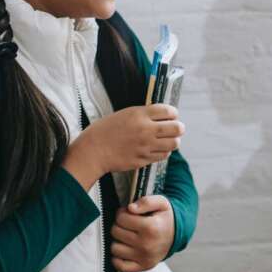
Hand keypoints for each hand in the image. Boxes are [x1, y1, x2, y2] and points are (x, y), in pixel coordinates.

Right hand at [62, 105, 182, 187]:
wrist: (93, 151)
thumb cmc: (105, 130)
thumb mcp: (124, 114)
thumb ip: (144, 114)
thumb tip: (162, 115)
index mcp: (139, 114)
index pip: (169, 111)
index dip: (174, 113)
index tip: (172, 115)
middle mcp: (145, 130)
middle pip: (177, 128)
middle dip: (179, 127)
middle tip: (176, 128)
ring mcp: (146, 146)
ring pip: (174, 144)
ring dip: (173, 141)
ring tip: (168, 140)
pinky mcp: (144, 159)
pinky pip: (163, 155)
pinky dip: (164, 151)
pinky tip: (158, 149)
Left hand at [110, 195, 175, 271]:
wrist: (176, 235)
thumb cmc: (165, 219)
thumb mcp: (161, 203)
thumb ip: (146, 201)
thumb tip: (130, 208)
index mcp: (151, 227)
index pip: (121, 218)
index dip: (122, 213)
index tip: (128, 214)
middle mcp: (146, 244)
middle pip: (115, 232)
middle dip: (119, 225)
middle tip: (128, 224)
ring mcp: (144, 257)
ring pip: (114, 248)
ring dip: (118, 241)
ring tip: (128, 236)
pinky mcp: (142, 266)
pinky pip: (120, 265)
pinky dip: (118, 258)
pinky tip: (125, 249)